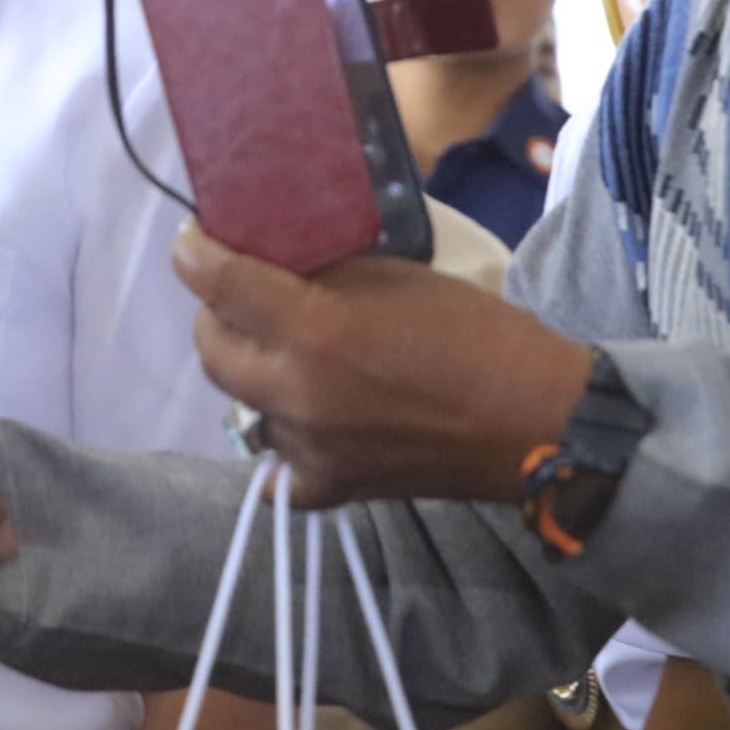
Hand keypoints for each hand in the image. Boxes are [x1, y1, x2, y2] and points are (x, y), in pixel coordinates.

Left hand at [175, 225, 591, 508]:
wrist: (536, 421)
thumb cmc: (478, 334)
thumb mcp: (399, 277)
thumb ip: (328, 272)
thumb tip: (280, 261)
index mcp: (316, 332)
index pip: (220, 285)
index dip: (195, 255)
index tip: (193, 242)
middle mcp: (297, 394)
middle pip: (212, 348)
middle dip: (216, 314)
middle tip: (241, 294)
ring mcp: (309, 449)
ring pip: (241, 402)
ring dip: (253, 371)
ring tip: (286, 352)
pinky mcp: (332, 487)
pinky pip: (277, 469)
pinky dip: (281, 442)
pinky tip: (298, 421)